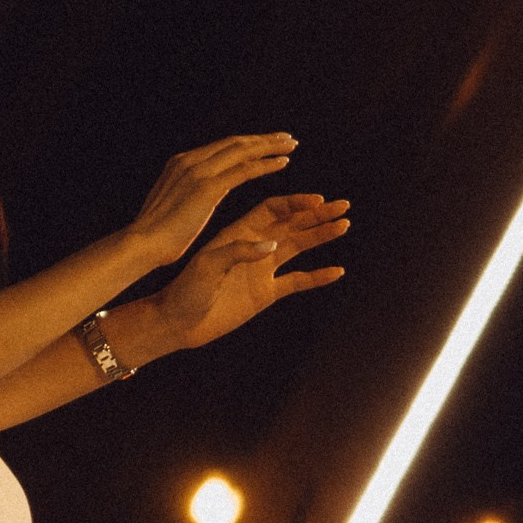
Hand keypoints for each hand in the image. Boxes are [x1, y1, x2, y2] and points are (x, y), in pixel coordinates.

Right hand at [126, 135, 298, 266]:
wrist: (142, 243)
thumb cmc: (154, 234)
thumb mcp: (169, 203)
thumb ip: (182, 191)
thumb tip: (189, 194)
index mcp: (180, 162)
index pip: (220, 146)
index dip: (245, 143)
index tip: (263, 142)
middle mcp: (190, 160)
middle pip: (234, 143)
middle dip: (262, 139)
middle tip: (285, 137)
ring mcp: (199, 172)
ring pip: (242, 151)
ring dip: (269, 146)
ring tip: (290, 145)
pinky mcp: (208, 188)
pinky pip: (245, 170)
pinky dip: (266, 164)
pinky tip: (283, 163)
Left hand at [154, 194, 347, 348]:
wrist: (179, 322)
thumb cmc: (186, 289)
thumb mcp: (208, 266)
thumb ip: (238, 252)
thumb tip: (271, 246)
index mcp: (238, 233)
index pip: (272, 209)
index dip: (295, 203)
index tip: (317, 199)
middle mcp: (254, 247)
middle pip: (291, 224)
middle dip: (316, 214)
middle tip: (343, 206)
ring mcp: (262, 270)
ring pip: (299, 247)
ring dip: (321, 236)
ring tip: (344, 225)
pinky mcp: (266, 293)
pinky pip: (297, 281)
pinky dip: (317, 276)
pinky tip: (337, 271)